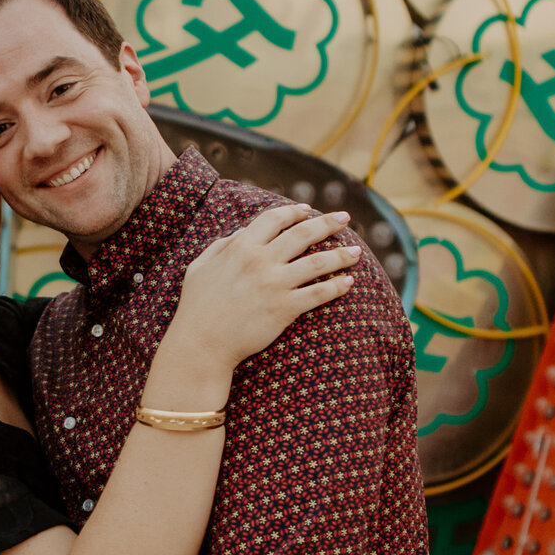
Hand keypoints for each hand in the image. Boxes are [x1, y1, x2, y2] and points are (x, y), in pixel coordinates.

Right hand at [166, 205, 358, 371]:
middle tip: (345, 218)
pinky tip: (348, 282)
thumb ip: (221, 246)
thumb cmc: (196, 307)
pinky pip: (318, 293)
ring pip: (318, 262)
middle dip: (328, 223)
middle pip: (303, 234)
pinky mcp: (285, 308)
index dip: (294, 212)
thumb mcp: (200, 267)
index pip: (275, 219)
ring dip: (341, 255)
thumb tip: (242, 232)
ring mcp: (275, 284)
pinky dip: (337, 287)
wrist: (201, 344)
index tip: (308, 210)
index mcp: (241, 246)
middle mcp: (261, 260)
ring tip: (357, 252)